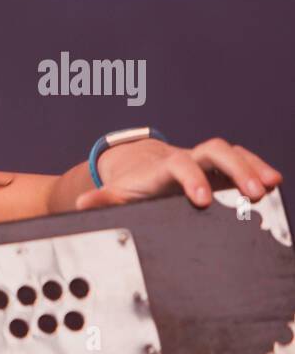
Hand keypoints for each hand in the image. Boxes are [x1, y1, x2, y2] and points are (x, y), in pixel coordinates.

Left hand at [75, 137, 282, 210]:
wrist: (141, 170)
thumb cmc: (133, 185)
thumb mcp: (117, 193)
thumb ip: (103, 200)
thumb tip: (81, 203)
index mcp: (162, 167)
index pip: (178, 165)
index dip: (190, 179)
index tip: (201, 199)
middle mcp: (187, 157)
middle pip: (214, 150)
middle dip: (234, 169)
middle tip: (250, 193)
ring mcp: (206, 161)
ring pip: (233, 153)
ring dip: (252, 167)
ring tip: (270, 185)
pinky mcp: (220, 169)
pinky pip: (243, 161)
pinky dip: (258, 168)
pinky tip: (273, 183)